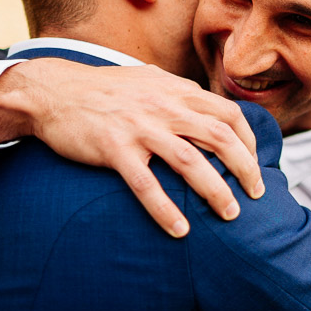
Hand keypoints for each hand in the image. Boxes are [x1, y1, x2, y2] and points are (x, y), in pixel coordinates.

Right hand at [0, 60, 263, 236]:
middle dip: (245, 168)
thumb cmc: (105, 89)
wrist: (53, 91)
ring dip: (216, 191)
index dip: (249, 139)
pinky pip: (145, 184)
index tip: (255, 162)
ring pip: (190, 162)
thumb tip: (210, 109)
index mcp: (177, 90)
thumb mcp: (150, 80)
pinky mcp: (114, 148)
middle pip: (220, 138)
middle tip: (257, 193)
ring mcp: (140, 127)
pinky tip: (180, 230)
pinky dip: (165, 210)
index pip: (229, 113)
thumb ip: (181, 94)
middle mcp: (165, 106)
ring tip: (230, 214)